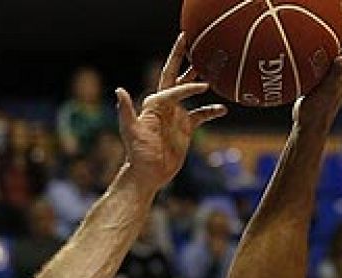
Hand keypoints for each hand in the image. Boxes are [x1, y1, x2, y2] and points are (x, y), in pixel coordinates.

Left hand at [119, 36, 226, 195]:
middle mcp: (165, 105)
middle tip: (192, 39)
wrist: (147, 174)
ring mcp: (176, 115)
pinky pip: (201, 115)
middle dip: (183, 59)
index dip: (186, 87)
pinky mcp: (186, 127)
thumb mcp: (131, 132)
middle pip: (176, 77)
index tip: (202, 87)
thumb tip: (118, 90)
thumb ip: (126, 111)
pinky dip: (212, 111)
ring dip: (202, 81)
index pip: (172, 89)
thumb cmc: (137, 154)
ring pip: (191, 93)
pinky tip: (223, 109)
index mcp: (153, 104)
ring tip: (216, 68)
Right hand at [294, 0, 341, 128]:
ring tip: (329, 3)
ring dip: (331, 20)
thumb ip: (334, 79)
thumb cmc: (316, 114)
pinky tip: (300, 28)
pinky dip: (311, 35)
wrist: (309, 126)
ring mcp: (329, 66)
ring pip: (330, 37)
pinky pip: (315, 47)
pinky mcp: (318, 69)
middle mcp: (339, 62)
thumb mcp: (324, 96)